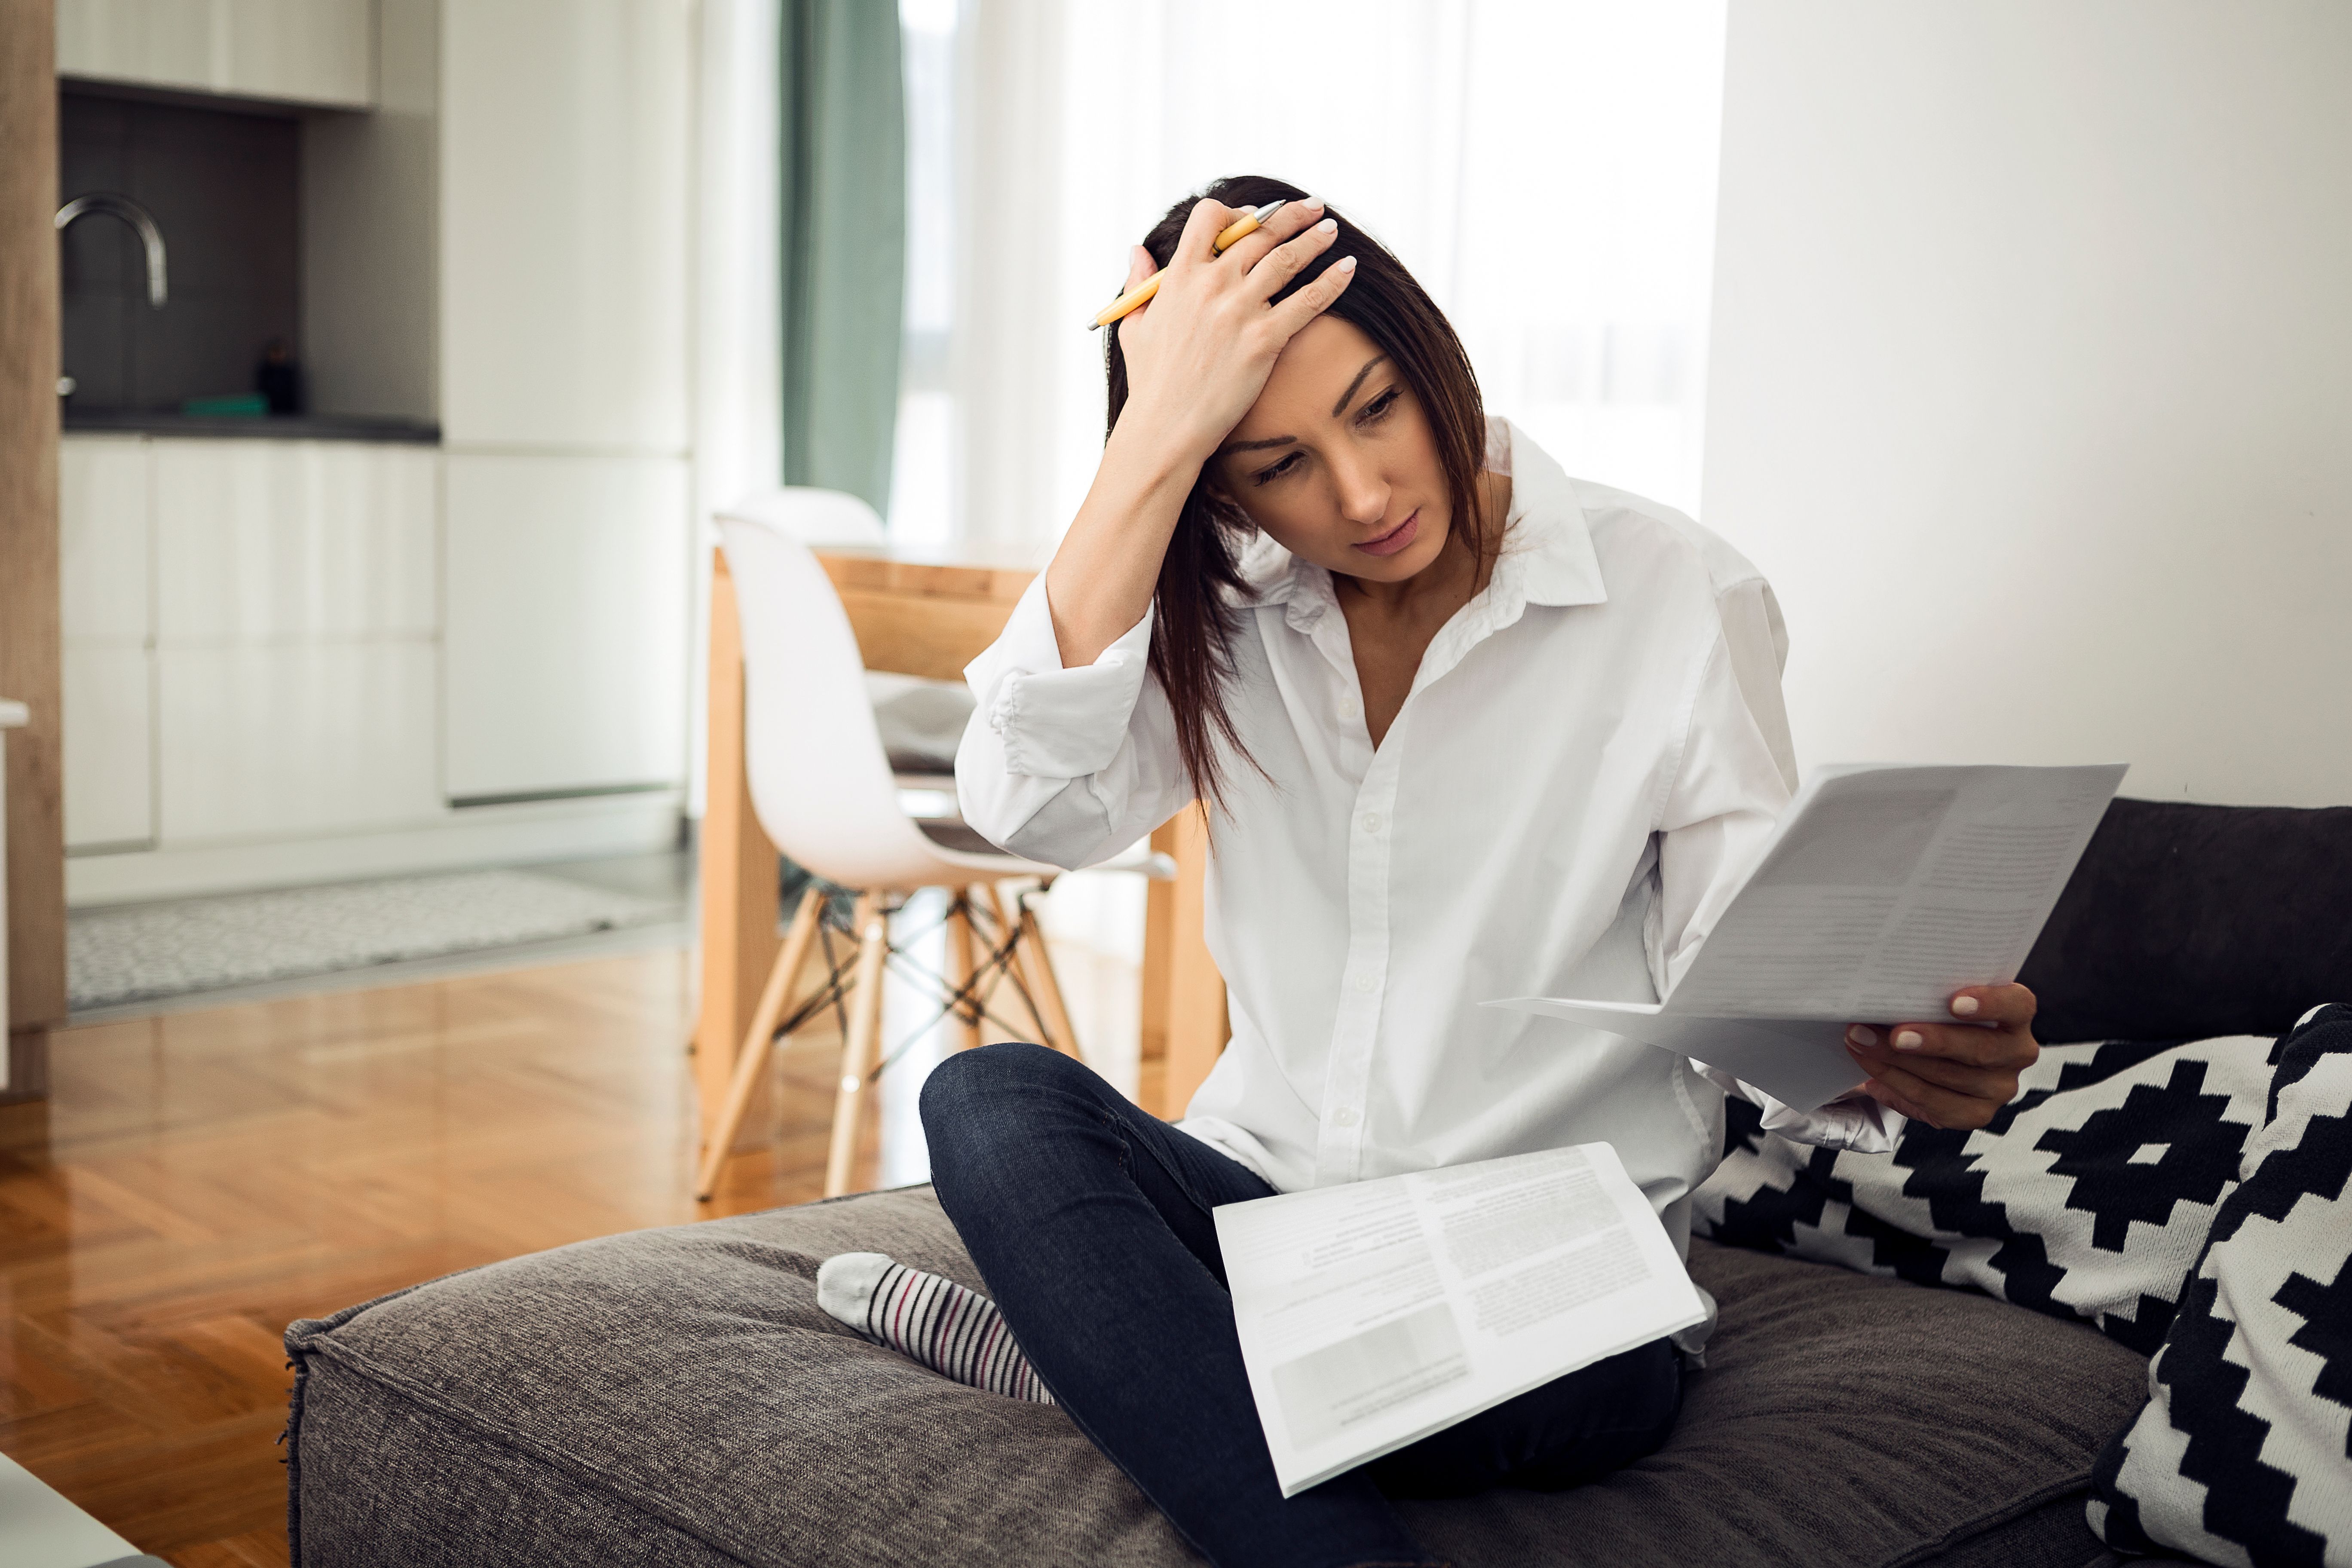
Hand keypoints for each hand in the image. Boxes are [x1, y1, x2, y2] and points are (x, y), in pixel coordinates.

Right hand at [1111, 195, 1354, 458]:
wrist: (1167, 427)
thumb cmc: (1151, 382)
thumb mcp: (1134, 325)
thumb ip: (1139, 283)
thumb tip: (1138, 250)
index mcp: (1180, 276)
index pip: (1209, 218)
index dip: (1235, 211)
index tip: (1254, 215)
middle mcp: (1212, 285)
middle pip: (1259, 233)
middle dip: (1291, 216)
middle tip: (1313, 208)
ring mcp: (1240, 310)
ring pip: (1287, 258)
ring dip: (1314, 239)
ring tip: (1332, 230)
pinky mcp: (1264, 338)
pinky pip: (1308, 300)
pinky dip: (1332, 281)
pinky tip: (1349, 268)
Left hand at [1842, 985, 2039, 1129]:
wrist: (1938, 1057)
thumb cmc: (1939, 1016)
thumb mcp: (1940, 1001)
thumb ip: (1929, 994)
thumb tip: (1882, 990)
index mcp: (2016, 1016)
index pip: (2017, 1006)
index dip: (1990, 1003)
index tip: (1954, 1002)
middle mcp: (2016, 1053)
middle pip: (1980, 1049)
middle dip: (1932, 1041)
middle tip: (1894, 1034)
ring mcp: (1999, 1087)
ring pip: (1949, 1077)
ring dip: (1898, 1061)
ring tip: (1862, 1042)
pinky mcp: (1977, 1114)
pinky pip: (1933, 1103)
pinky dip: (1896, 1084)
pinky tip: (1871, 1073)